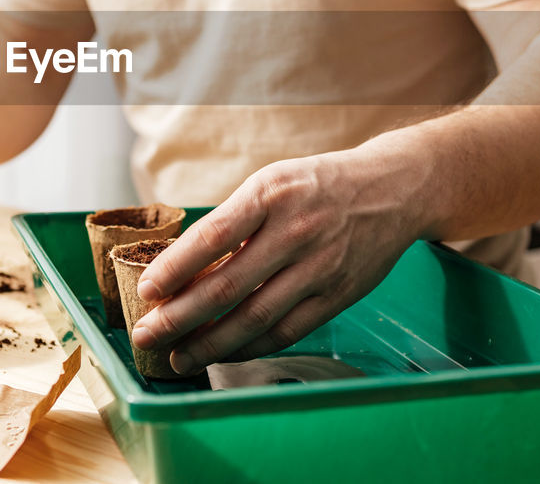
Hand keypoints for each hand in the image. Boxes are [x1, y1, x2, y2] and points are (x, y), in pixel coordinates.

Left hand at [129, 144, 433, 374]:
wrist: (392, 189)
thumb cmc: (317, 186)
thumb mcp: (272, 183)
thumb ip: (232, 222)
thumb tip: (179, 268)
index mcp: (270, 194)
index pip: (212, 236)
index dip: (175, 268)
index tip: (146, 290)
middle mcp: (295, 231)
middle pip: (227, 286)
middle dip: (179, 317)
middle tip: (146, 335)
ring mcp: (319, 267)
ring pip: (254, 318)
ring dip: (209, 344)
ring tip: (177, 356)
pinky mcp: (338, 295)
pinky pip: (286, 331)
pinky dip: (250, 347)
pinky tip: (223, 354)